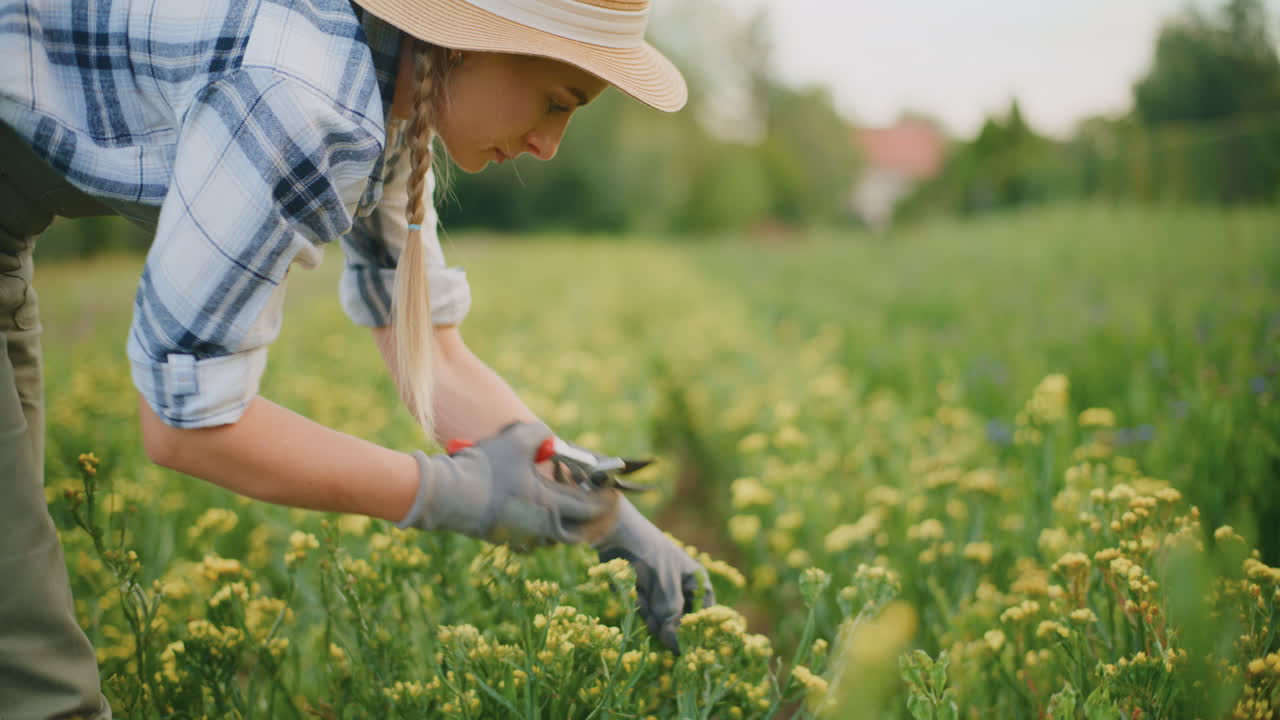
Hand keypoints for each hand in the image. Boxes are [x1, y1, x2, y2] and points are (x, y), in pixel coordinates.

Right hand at [397, 421, 614, 550]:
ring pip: (553, 539)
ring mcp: (521, 537)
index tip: (612, 493)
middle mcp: (540, 528)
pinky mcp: (503, 539)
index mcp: (550, 505)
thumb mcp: (518, 439)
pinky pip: (530, 540)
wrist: (447, 495)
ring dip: (563, 525)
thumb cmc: (485, 467)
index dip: (605, 500)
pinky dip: (539, 530)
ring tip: (563, 506)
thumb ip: (541, 434)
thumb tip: (549, 437)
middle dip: (590, 521)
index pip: (590, 508)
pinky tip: (533, 512)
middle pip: (577, 533)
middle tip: (593, 507)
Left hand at [595, 496, 715, 653]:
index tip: (684, 644)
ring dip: (648, 610)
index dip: (695, 630)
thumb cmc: (649, 557)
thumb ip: (672, 619)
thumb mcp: (665, 589)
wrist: (616, 535)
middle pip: (679, 621)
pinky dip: (637, 604)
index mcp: (696, 582)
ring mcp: (661, 592)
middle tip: (651, 604)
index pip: (703, 615)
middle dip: (664, 619)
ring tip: (641, 589)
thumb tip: (678, 649)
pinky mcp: (643, 594)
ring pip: (659, 619)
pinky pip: (644, 611)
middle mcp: (682, 589)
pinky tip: (634, 589)